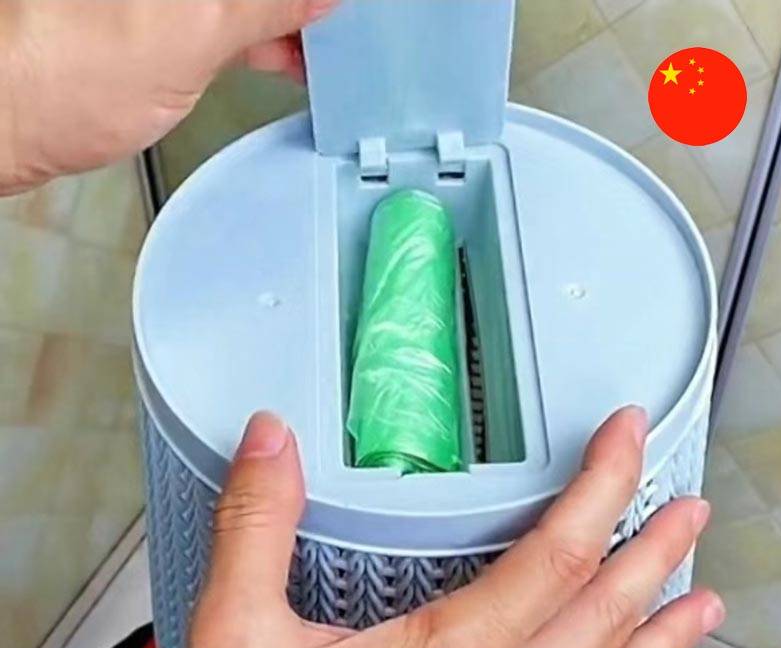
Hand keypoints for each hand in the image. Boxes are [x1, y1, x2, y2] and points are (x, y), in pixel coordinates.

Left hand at [0, 0, 337, 192]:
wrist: (10, 116)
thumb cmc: (66, 70)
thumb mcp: (193, 28)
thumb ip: (267, 1)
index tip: (359, 13)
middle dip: (314, 3)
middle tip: (358, 24)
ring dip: (298, 16)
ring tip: (339, 41)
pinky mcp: (161, 15)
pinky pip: (235, 15)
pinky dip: (270, 33)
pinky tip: (298, 54)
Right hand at [172, 408, 722, 647]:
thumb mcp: (236, 635)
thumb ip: (258, 530)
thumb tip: (272, 446)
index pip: (557, 553)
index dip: (604, 486)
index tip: (627, 441)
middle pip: (602, 617)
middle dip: (652, 553)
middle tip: (689, 513)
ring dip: (660, 643)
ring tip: (701, 609)